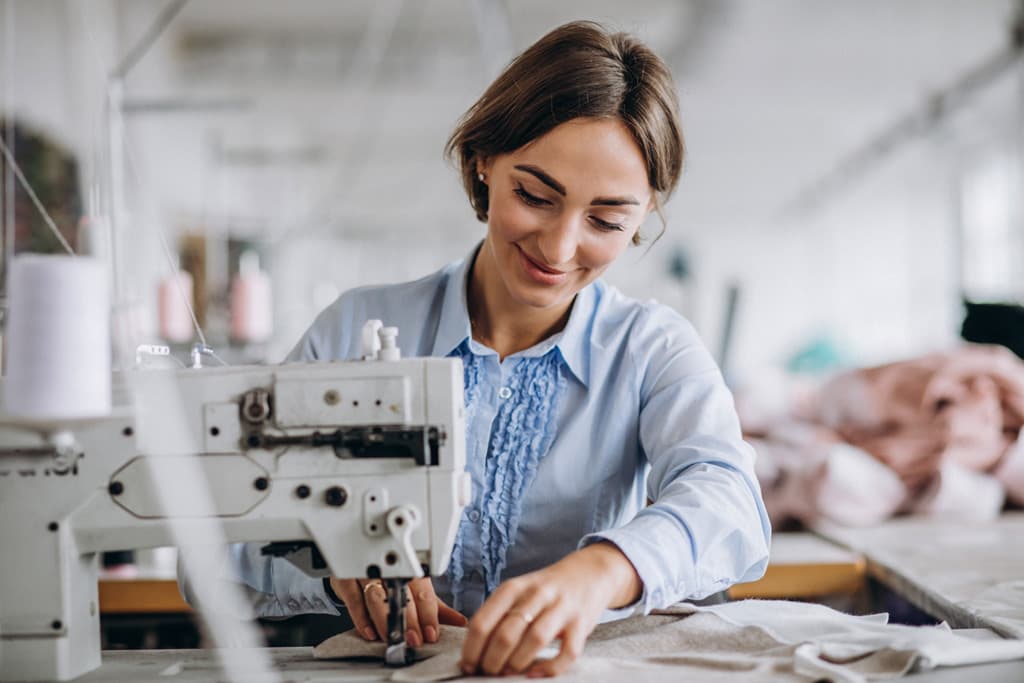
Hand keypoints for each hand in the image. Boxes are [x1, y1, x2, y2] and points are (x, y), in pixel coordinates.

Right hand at [329, 576, 467, 645]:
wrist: (356, 559)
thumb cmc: (391, 578)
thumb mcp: (416, 590)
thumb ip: (435, 606)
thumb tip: (460, 621)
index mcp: (411, 570)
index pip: (423, 591)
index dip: (428, 614)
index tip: (431, 633)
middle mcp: (389, 569)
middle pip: (400, 594)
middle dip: (408, 619)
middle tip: (413, 639)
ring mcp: (365, 572)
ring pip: (376, 595)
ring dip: (385, 619)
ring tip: (392, 638)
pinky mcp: (345, 578)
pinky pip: (353, 598)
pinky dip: (361, 617)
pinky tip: (370, 632)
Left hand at [459, 542, 640, 676]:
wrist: (589, 572)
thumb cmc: (545, 589)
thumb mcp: (518, 591)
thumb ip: (499, 614)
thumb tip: (474, 650)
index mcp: (513, 588)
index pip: (483, 622)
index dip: (471, 649)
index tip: (467, 665)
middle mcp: (536, 595)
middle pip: (506, 634)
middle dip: (491, 661)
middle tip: (487, 673)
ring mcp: (561, 608)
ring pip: (534, 640)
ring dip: (516, 663)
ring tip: (507, 674)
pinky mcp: (581, 624)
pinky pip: (567, 652)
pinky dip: (550, 667)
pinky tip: (536, 674)